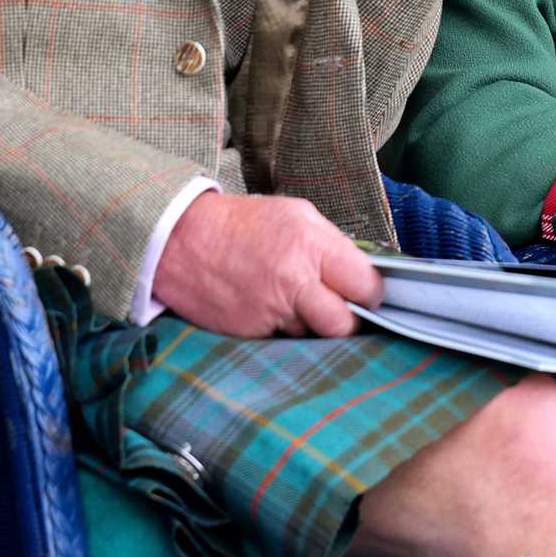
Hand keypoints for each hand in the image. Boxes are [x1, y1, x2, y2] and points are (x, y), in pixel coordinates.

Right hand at [152, 191, 382, 337]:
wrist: (184, 239)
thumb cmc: (244, 223)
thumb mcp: (296, 215)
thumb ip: (331, 245)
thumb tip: (361, 274)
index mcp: (312, 246)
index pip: (366, 286)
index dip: (371, 293)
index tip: (366, 293)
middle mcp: (294, 281)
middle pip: (345, 325)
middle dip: (348, 321)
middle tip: (340, 310)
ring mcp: (270, 312)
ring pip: (312, 336)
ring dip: (310, 325)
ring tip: (293, 301)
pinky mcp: (249, 334)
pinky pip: (281, 341)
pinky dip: (281, 329)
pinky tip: (269, 307)